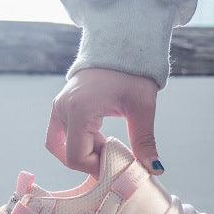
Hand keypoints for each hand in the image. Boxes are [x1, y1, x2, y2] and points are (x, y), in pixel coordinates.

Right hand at [46, 68, 161, 177]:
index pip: (77, 157)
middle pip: (69, 155)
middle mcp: (63, 109)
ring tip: (107, 146)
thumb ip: (145, 141)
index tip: (118, 165)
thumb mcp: (143, 107)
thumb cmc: (132, 72)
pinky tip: (97, 140)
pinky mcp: (60, 106)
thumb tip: (154, 169)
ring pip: (62, 148)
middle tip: (115, 157)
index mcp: (79, 111)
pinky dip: (75, 145)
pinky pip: (59, 137)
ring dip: (83, 154)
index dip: (97, 169)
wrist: (120, 43)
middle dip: (92, 163)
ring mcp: (58, 107)